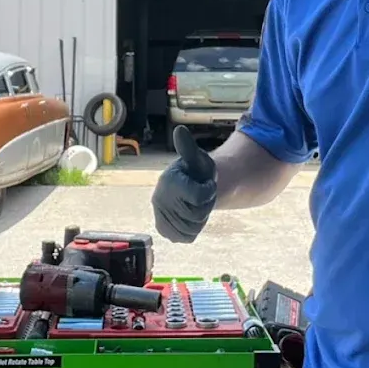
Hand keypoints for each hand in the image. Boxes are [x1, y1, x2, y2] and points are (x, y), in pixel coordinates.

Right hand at [151, 125, 217, 242]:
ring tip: (195, 205)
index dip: (209, 192)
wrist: (190, 187)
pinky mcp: (164, 230)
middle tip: (201, 195)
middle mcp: (159, 199)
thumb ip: (188, 148)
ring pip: (193, 228)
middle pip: (198, 214)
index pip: (200, 197)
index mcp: (168, 181)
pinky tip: (190, 217)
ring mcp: (160, 216)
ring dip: (201, 219)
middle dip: (206, 205)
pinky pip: (187, 237)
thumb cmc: (195, 171)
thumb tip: (180, 130)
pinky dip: (194, 230)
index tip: (207, 184)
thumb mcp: (196, 158)